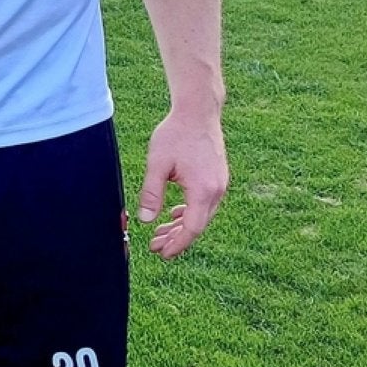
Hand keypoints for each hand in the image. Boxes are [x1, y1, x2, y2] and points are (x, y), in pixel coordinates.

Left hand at [135, 106, 227, 258]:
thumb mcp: (157, 164)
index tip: (162, 254)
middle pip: (197, 225)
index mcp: (203, 191)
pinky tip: (174, 214)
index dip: (177, 245)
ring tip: (159, 233)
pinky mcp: (218, 177)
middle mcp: (216, 191)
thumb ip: (151, 193)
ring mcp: (220, 184)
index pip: (192, 229)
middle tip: (154, 246)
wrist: (198, 112)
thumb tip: (145, 220)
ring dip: (181, 226)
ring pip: (201, 215)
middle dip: (176, 238)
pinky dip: (189, 212)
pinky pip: (205, 203)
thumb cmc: (176, 134)